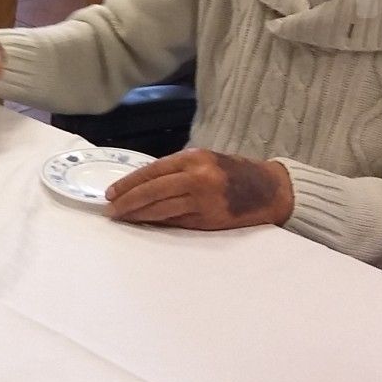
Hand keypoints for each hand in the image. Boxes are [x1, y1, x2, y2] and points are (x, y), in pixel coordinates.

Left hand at [105, 148, 293, 229]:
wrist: (271, 189)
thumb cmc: (235, 173)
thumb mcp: (206, 161)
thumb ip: (178, 170)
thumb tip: (143, 185)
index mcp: (194, 158)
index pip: (152, 171)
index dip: (128, 183)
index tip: (111, 192)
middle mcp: (197, 177)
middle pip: (152, 190)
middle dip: (127, 201)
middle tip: (110, 209)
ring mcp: (204, 200)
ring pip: (161, 208)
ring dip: (138, 214)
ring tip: (122, 217)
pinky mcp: (210, 220)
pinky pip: (177, 222)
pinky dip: (159, 223)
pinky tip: (146, 223)